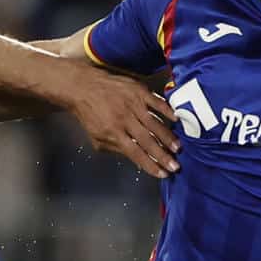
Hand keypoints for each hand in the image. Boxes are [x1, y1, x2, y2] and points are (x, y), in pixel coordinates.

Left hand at [58, 65, 178, 179]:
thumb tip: (135, 159)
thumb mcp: (96, 137)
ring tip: (177, 148)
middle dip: (163, 155)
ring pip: (154, 123)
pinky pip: (156, 102)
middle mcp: (124, 119)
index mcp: (113, 133)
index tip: (163, 173)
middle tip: (175, 165)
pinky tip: (176, 119)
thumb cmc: (89, 113)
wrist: (82, 86)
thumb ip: (116, 148)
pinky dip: (167, 111)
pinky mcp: (138, 91)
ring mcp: (132, 104)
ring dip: (167, 137)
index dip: (150, 165)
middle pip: (148, 141)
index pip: (136, 153)